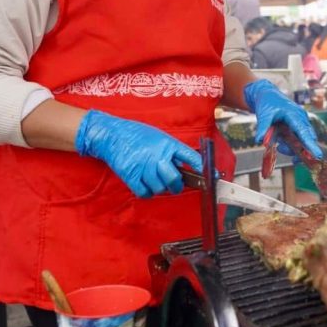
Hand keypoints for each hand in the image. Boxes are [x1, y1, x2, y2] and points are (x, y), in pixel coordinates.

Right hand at [74, 110, 202, 197]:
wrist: (112, 134)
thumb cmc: (138, 135)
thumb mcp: (160, 137)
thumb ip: (173, 151)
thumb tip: (188, 166)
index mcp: (168, 144)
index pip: (191, 158)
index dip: (204, 169)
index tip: (213, 177)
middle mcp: (157, 156)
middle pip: (175, 179)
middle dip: (177, 185)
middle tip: (174, 184)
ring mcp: (143, 167)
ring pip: (160, 188)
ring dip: (160, 188)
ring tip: (154, 179)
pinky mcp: (130, 176)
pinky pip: (145, 192)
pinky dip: (147, 192)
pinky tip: (145, 184)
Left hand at [244, 79, 322, 159]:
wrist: (268, 95)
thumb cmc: (267, 103)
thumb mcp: (263, 114)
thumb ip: (263, 128)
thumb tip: (260, 141)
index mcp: (294, 114)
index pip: (304, 132)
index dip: (311, 145)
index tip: (318, 156)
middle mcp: (301, 118)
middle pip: (307, 139)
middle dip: (298, 150)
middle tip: (280, 149)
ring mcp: (301, 122)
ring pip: (303, 141)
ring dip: (291, 147)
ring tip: (277, 145)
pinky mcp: (298, 126)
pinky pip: (299, 139)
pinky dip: (291, 145)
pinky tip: (280, 142)